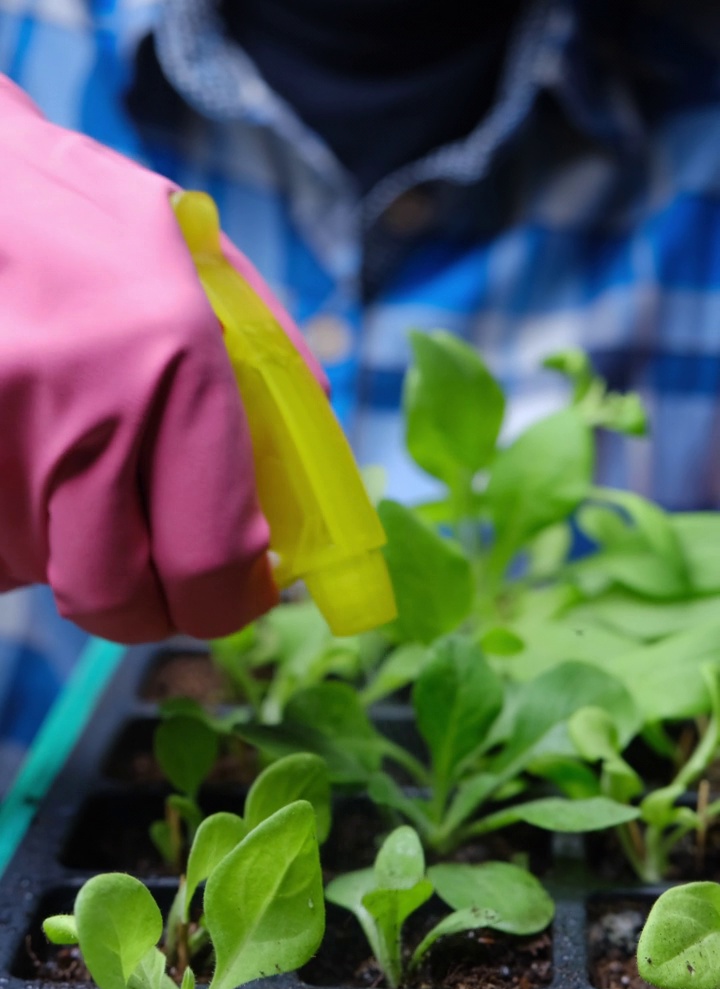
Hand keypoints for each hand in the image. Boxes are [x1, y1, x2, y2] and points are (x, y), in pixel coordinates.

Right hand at [0, 76, 323, 642]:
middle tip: (164, 579)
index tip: (236, 593)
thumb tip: (295, 502)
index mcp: (173, 361)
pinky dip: (14, 531)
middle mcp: (79, 411)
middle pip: (115, 599)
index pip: (209, 558)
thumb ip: (266, 382)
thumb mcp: (201, 269)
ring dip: (71, 553)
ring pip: (39, 577)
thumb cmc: (86, 219)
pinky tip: (24, 465)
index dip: (228, 600)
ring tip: (75, 474)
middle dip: (150, 605)